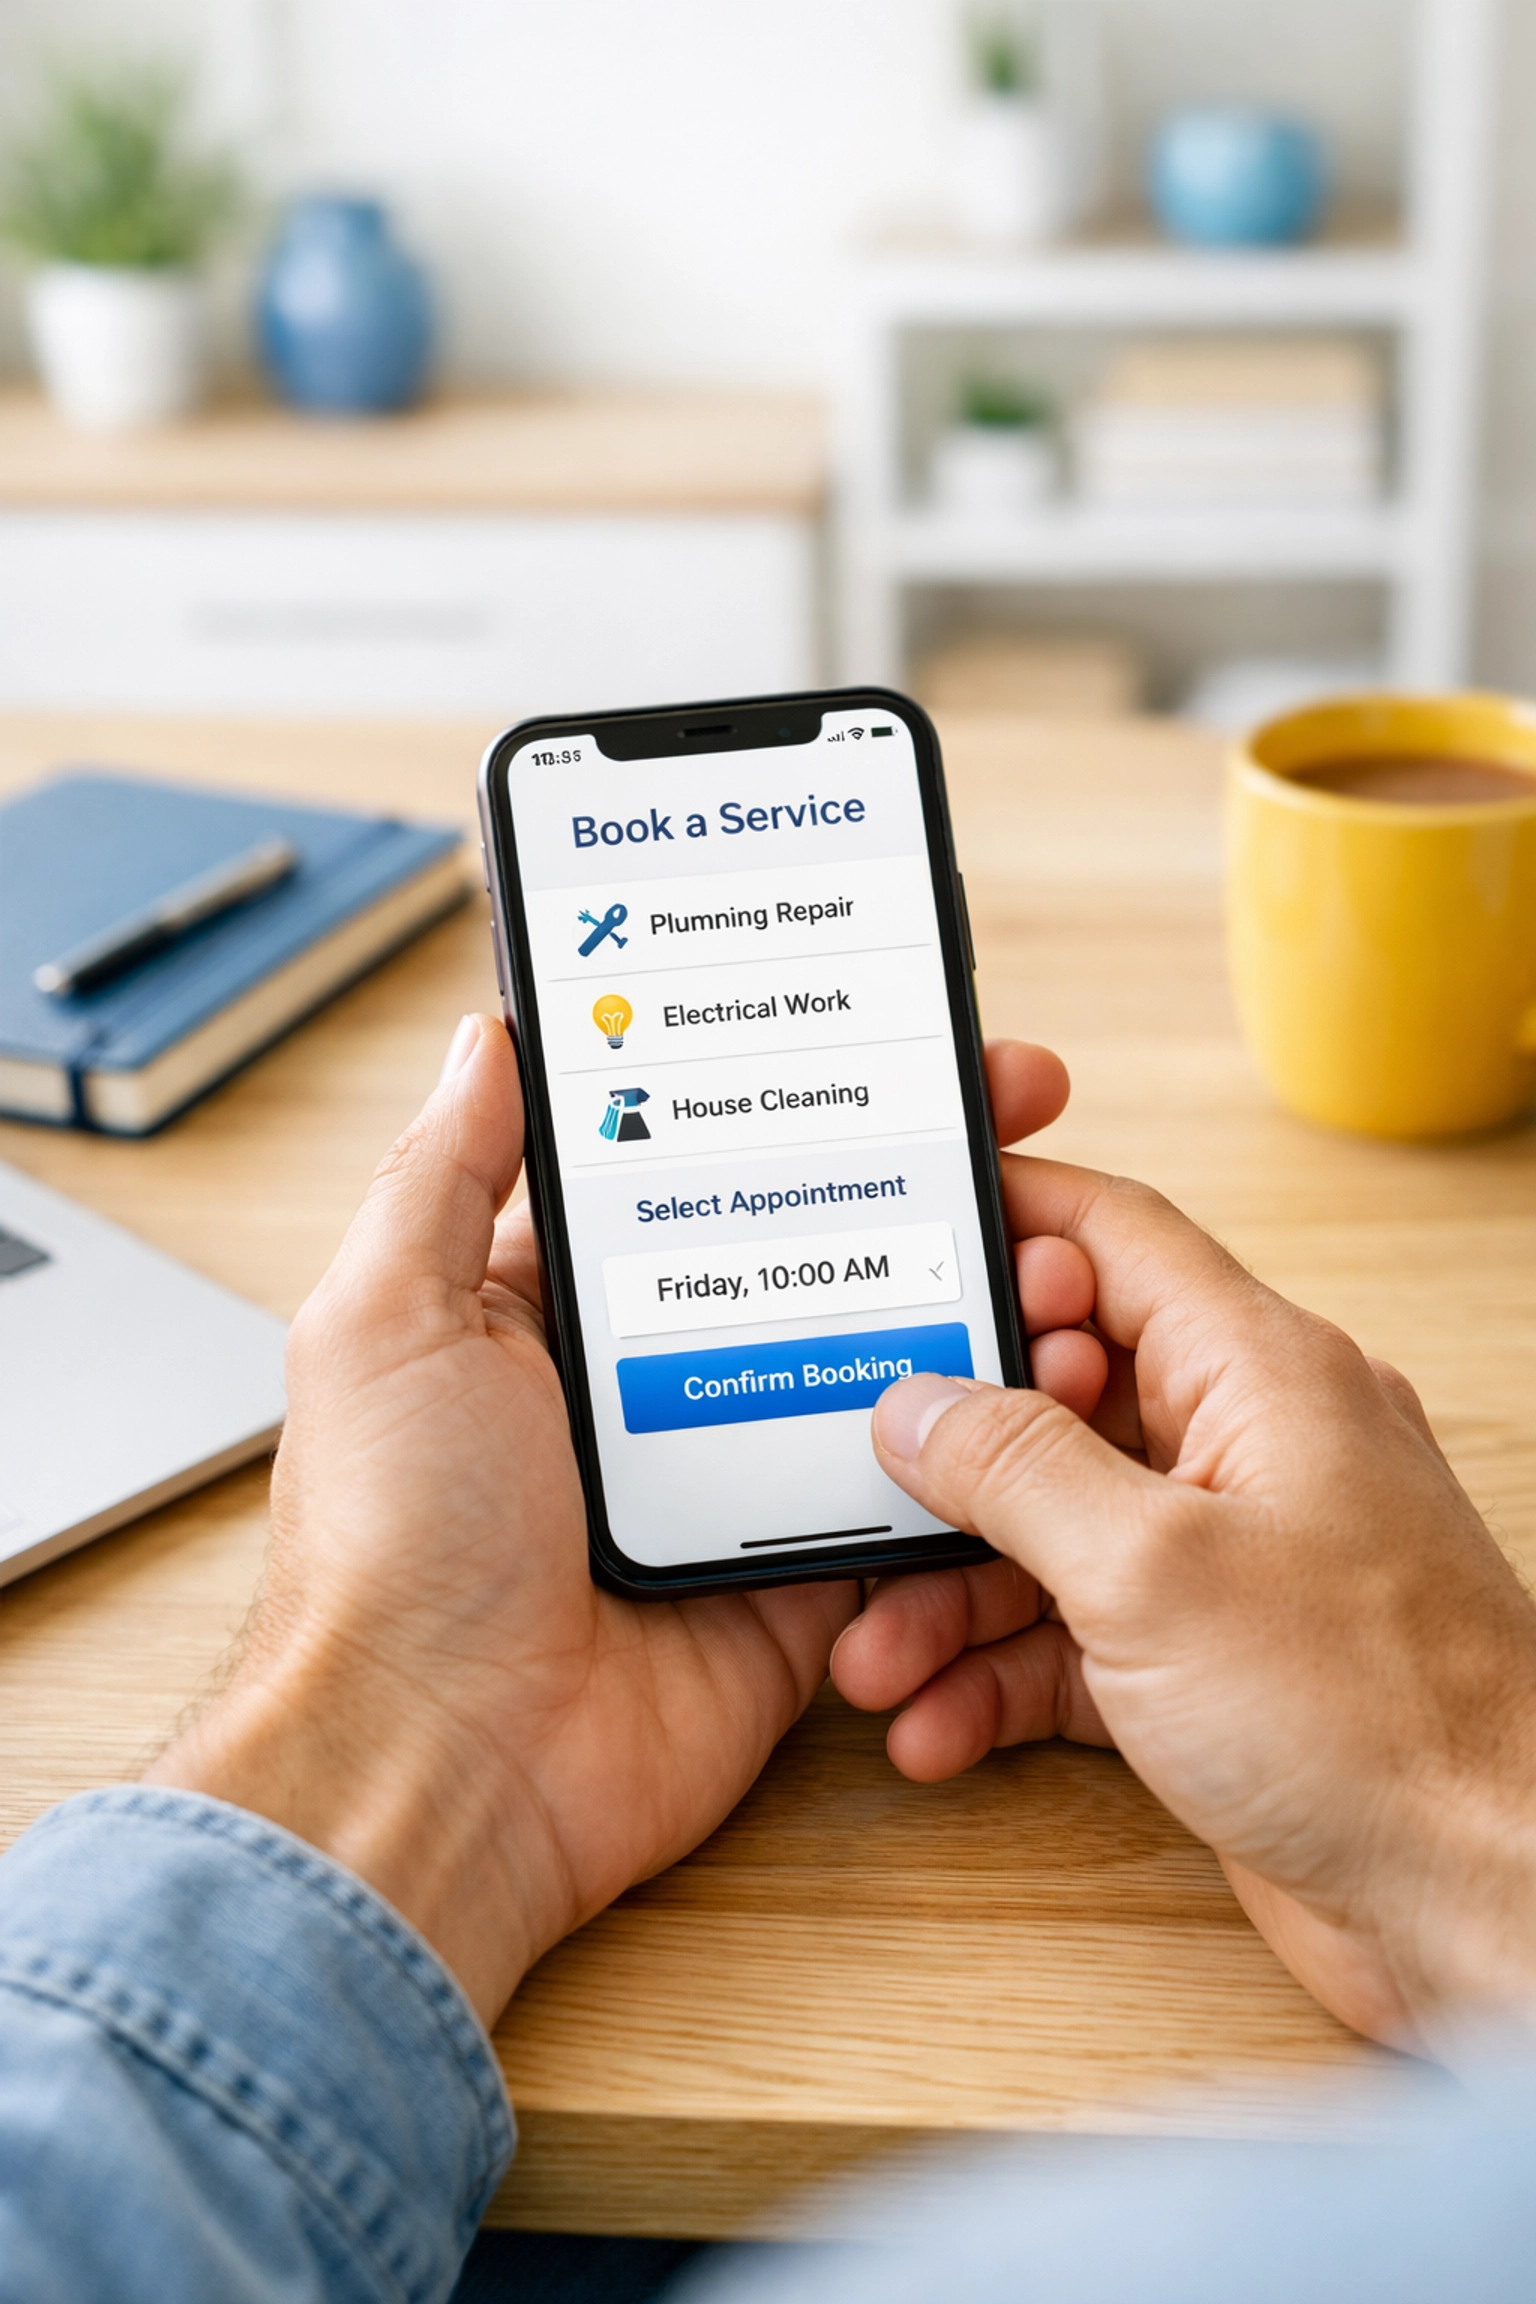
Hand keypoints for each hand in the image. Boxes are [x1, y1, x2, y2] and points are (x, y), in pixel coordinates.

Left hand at [148, 1017, 1071, 2026]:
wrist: (446, 1765)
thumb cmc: (391, 1545)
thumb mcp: (388, 1319)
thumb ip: (446, 1172)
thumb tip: (491, 1036)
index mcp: (558, 1308)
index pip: (700, 1165)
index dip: (792, 1097)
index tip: (882, 1038)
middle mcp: (655, 1381)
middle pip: (814, 1249)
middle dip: (921, 1179)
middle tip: (1022, 1108)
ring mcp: (734, 1476)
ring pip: (882, 1362)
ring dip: (970, 1303)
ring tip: (1050, 1249)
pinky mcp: (798, 1574)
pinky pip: (904, 1497)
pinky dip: (969, 1453)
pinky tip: (1039, 1381)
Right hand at [832, 1134, 1535, 2053]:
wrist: (1485, 1900)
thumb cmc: (1377, 1719)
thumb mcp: (1153, 1569)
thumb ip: (1017, 1468)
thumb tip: (919, 1403)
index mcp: (1259, 1375)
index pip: (1113, 1240)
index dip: (1004, 1223)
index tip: (895, 1242)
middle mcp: (1246, 1451)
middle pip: (1056, 1401)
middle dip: (943, 1458)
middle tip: (851, 1487)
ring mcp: (1228, 1562)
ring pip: (1049, 1535)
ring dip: (951, 1595)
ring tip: (876, 1657)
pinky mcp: (1208, 1667)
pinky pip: (1073, 1640)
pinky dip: (1000, 1677)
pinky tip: (938, 1725)